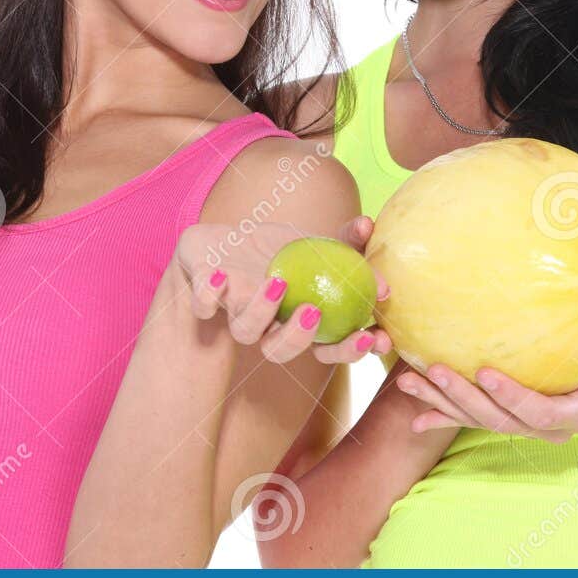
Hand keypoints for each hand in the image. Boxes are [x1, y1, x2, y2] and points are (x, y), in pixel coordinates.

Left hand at [172, 215, 391, 365]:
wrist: (221, 241)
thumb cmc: (273, 251)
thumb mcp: (313, 243)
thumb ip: (344, 242)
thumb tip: (368, 226)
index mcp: (296, 322)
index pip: (327, 349)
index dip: (350, 350)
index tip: (375, 338)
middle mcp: (265, 326)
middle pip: (281, 350)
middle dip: (298, 337)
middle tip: (314, 312)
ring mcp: (235, 313)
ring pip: (245, 331)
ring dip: (261, 311)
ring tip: (276, 283)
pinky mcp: (205, 297)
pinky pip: (203, 305)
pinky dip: (208, 294)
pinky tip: (219, 275)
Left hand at [394, 319, 577, 443]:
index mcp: (576, 414)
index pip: (540, 413)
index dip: (511, 397)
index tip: (484, 370)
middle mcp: (544, 426)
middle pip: (499, 420)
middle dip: (465, 400)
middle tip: (436, 370)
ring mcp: (520, 421)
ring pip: (476, 419)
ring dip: (440, 403)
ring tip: (407, 379)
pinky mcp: (504, 410)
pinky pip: (469, 415)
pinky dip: (440, 413)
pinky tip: (411, 411)